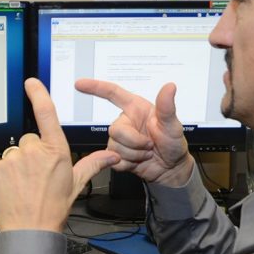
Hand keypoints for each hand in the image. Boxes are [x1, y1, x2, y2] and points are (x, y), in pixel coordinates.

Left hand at [0, 78, 118, 231]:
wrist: (30, 231)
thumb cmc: (53, 209)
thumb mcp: (76, 184)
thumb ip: (92, 163)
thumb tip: (112, 155)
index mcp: (54, 151)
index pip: (46, 114)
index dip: (38, 94)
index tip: (31, 83)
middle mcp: (32, 151)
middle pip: (29, 140)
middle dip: (32, 153)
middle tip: (37, 176)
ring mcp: (12, 160)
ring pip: (14, 154)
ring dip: (17, 165)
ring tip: (24, 186)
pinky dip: (4, 176)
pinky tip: (12, 189)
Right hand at [75, 79, 193, 186]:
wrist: (171, 169)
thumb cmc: (173, 143)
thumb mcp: (173, 125)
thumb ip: (167, 107)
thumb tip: (170, 87)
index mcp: (136, 108)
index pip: (113, 94)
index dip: (95, 87)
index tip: (80, 84)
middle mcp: (126, 122)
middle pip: (114, 130)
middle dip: (134, 142)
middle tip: (150, 145)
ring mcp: (121, 139)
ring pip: (114, 147)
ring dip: (134, 154)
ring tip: (146, 153)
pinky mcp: (117, 155)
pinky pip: (114, 160)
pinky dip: (129, 164)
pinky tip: (139, 161)